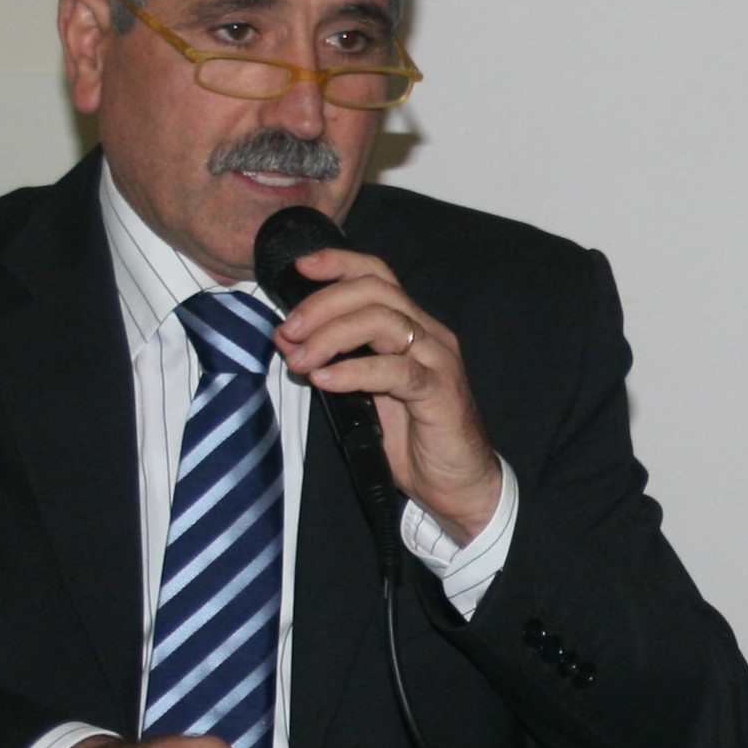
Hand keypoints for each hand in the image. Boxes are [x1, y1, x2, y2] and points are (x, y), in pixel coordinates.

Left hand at [271, 243, 501, 539]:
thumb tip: (290, 339)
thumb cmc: (415, 438)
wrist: (459, 484)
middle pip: (374, 291)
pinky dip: (354, 371)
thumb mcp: (367, 392)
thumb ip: (339, 362)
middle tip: (289, 331)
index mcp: (412, 327)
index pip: (376, 276)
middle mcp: (428, 334)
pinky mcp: (440, 392)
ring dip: (331, 335)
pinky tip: (325, 380)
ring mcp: (437, 361)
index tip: (300, 268)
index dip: (338, 264)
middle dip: (322, 304)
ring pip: (384, 321)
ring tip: (301, 359)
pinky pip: (395, 371)